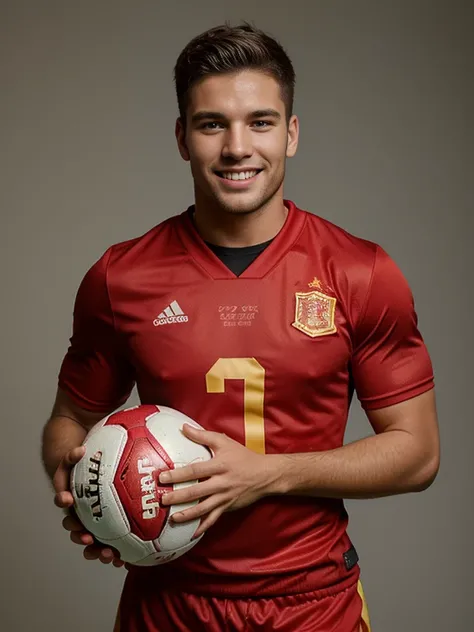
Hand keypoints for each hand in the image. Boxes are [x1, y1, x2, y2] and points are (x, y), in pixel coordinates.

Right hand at [53, 446, 124, 567]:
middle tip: (89, 539)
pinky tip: (125, 561)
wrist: (92, 472)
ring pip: (91, 540)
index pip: (63, 499)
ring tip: (109, 555)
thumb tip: (79, 450)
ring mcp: (92, 521)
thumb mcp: (76, 457)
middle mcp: (79, 511)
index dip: (63, 500)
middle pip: (75, 527)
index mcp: (71, 495)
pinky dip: (115, 552)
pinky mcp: (105, 528)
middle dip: (80, 536)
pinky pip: (108, 543)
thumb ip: (73, 455)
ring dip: (97, 550)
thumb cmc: (85, 465)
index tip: (68, 500)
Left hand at [159, 424, 272, 537]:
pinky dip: (203, 527)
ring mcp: (225, 497)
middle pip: (196, 492)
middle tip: (162, 500)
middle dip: (178, 497)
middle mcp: (222, 483)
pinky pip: (214, 519)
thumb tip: (184, 428)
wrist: (266, 474)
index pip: (195, 470)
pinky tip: (192, 533)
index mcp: (219, 465)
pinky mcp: (229, 507)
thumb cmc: (243, 456)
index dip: (178, 474)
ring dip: (187, 515)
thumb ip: (203, 435)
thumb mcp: (224, 442)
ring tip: (172, 518)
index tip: (163, 477)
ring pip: (204, 509)